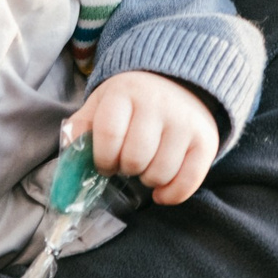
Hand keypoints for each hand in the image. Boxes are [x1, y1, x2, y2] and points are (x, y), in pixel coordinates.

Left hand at [64, 71, 218, 205]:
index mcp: (125, 92)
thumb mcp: (101, 103)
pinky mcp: (206, 140)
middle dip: (125, 169)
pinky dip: (171, 194)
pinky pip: (189, 181)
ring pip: (160, 173)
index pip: (109, 136)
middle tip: (126, 163)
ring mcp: (185, 121)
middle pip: (135, 158)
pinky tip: (160, 190)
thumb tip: (71, 155)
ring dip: (147, 180)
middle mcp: (158, 104)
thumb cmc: (130, 100)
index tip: (104, 163)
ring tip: (144, 167)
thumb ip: (81, 127)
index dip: (102, 159)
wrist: (175, 82)